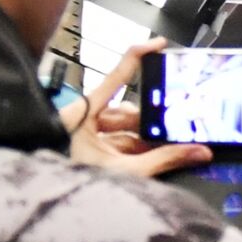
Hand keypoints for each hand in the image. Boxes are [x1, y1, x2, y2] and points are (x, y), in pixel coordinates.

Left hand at [61, 37, 211, 176]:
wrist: (42, 196)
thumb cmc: (71, 177)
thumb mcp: (124, 171)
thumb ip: (163, 161)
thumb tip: (200, 152)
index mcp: (86, 110)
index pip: (119, 75)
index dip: (140, 56)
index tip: (160, 45)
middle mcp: (83, 116)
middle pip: (126, 112)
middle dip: (149, 125)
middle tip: (171, 137)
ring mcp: (83, 133)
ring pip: (122, 130)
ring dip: (141, 143)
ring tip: (155, 159)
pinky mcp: (85, 148)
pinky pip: (113, 144)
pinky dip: (130, 154)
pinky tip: (142, 166)